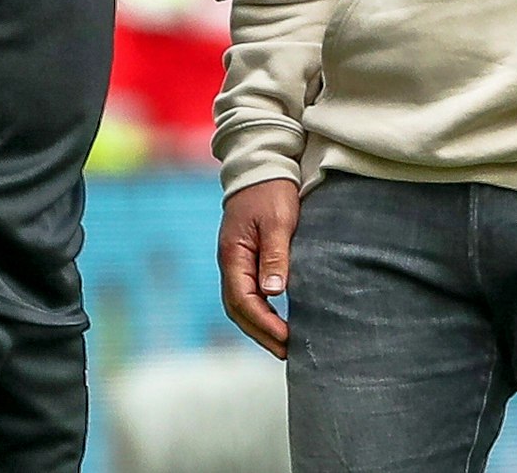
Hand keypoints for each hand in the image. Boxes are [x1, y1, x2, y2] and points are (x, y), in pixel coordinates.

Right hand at [218, 177, 298, 358]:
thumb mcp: (278, 221)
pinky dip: (260, 311)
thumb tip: (274, 292)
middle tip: (287, 352)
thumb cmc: (272, 190)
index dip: (264, 323)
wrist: (262, 165)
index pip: (243, 300)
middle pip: (238, 309)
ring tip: (283, 344)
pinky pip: (247, 293)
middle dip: (260, 333)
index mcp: (233, 254)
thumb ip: (275, 256)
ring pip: (240, 303)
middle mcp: (230, 261)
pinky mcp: (245, 257)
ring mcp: (235, 260)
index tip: (286, 339)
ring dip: (259, 326)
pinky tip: (277, 319)